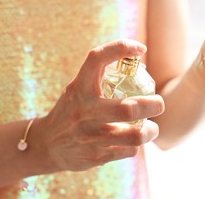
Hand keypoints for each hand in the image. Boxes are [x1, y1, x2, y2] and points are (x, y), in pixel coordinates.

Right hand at [38, 40, 163, 171]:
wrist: (45, 145)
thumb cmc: (71, 110)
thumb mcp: (79, 88)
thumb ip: (101, 77)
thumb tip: (138, 63)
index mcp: (79, 88)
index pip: (97, 59)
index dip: (120, 48)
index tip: (140, 49)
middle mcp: (84, 110)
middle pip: (128, 109)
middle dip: (152, 105)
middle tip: (159, 103)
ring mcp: (89, 136)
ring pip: (134, 136)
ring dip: (150, 131)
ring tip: (152, 128)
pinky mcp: (94, 156)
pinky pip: (128, 151)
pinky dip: (135, 146)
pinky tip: (133, 142)